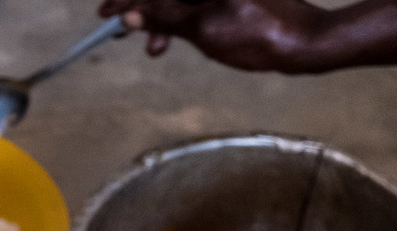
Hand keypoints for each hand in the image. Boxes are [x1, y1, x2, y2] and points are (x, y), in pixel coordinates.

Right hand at [98, 0, 326, 71]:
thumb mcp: (202, 27)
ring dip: (160, 20)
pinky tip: (169, 41)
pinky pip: (193, 3)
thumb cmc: (257, 34)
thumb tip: (130, 14)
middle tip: (121, 30)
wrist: (303, 43)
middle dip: (144, 8)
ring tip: (153, 49)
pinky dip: (179, 20)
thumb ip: (162, 17)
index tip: (105, 13)